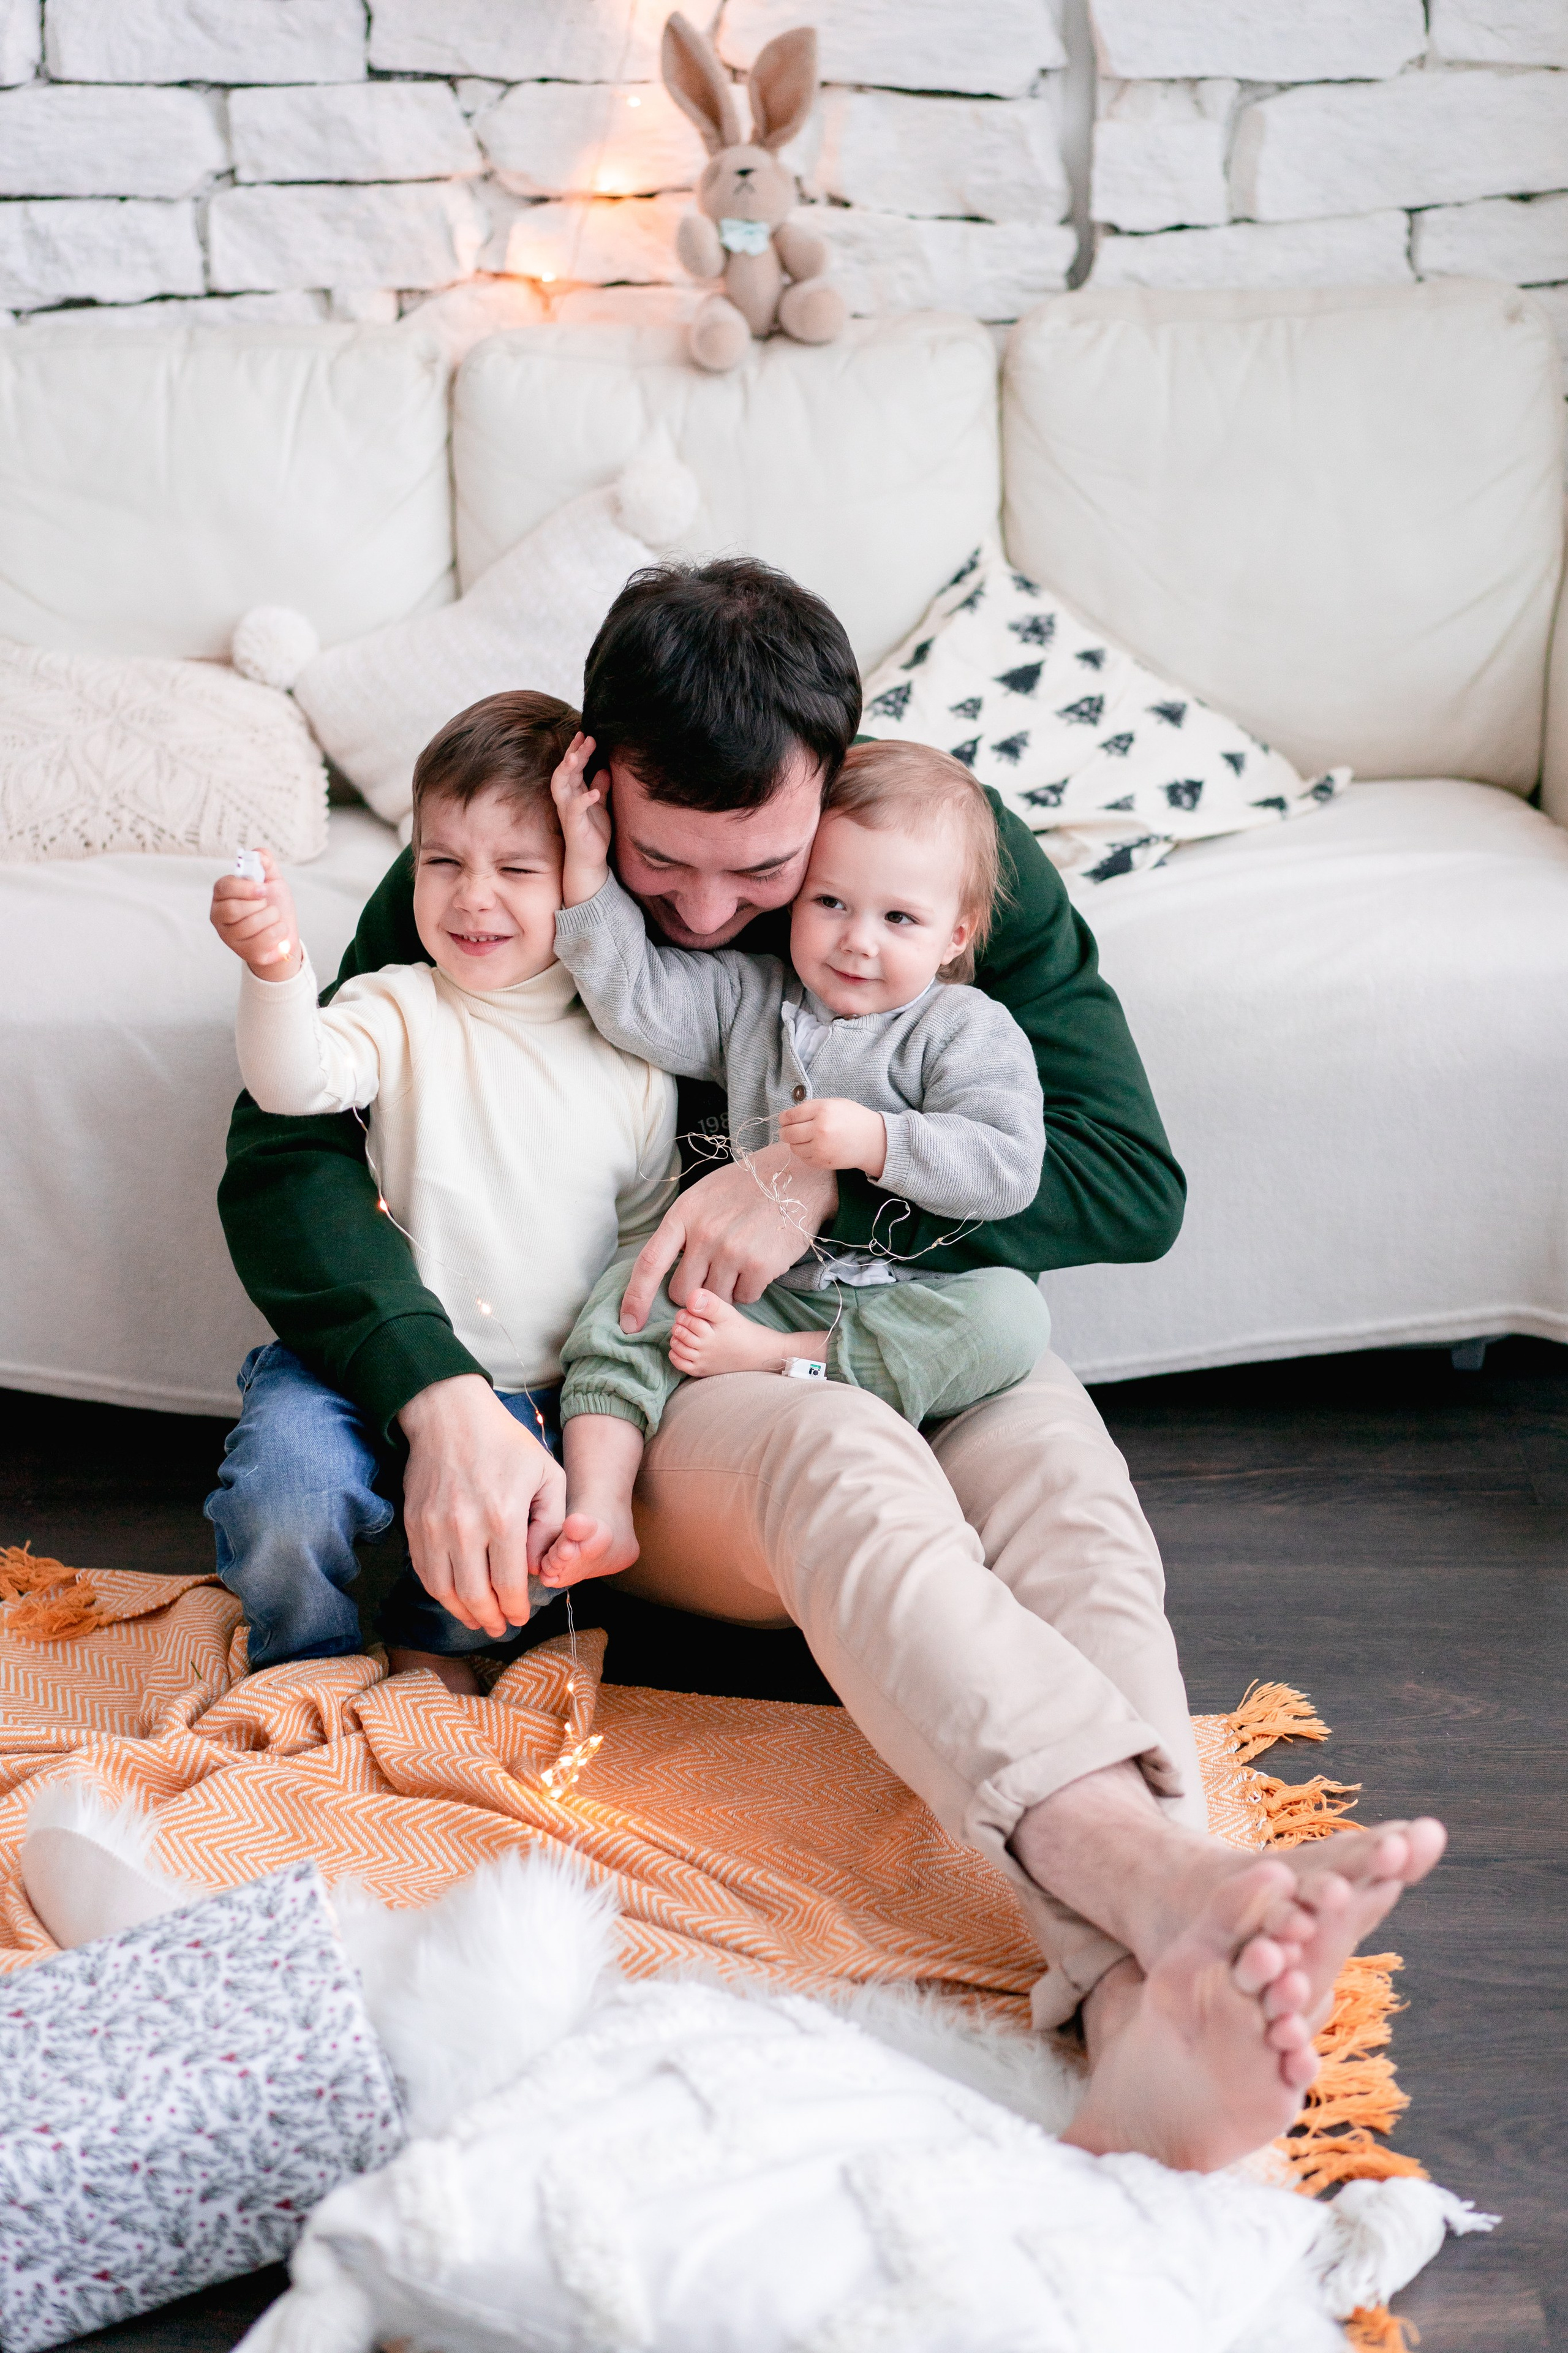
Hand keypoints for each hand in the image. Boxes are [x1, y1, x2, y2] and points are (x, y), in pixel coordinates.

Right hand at [210, 848, 302, 978]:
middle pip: (234, 909)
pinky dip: (278, 933)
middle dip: (260, 906)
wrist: (285, 934)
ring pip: (250, 925)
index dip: (245, 887)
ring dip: (272, 918)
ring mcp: (229, 937)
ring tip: (274, 918)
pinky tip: (277, 932)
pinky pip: (263, 941)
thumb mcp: (272, 881)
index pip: (223, 887)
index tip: (263, 889)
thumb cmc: (274, 906)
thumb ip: (265, 864)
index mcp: (222, 895)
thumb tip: (258, 853)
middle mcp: (219, 916)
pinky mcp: (243, 953)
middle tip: (267, 906)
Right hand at [397, 1375, 565, 1637]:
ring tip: (479, 1620)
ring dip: (463, 1613)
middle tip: (500, 1628)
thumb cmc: (506, 1443)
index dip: (516, 1608)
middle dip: (491, 1619)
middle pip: (476, 1595)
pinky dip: (440, 1593)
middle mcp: (465, 1527)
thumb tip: (538, 1566)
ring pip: (446, 1591)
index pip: (509, 1583)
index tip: (521, 1618)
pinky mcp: (414, 1525)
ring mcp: (434, 1527)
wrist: (449, 1415)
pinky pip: (424, 1572)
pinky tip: (455, 1598)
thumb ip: (551, 1524)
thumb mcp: (548, 1474)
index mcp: (504, 1515)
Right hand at [549, 732, 610, 906]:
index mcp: (574, 793)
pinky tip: (594, 792)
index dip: (578, 750)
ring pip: (562, 786)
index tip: (587, 735)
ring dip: (568, 770)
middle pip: (565, 771)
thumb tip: (605, 769)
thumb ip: (600, 787)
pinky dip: (584, 800)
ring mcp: (568, 812)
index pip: (573, 767)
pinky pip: (575, 810)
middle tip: (586, 737)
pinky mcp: (574, 826)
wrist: (590, 861)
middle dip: (573, 753)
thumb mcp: (601, 806)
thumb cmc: (593, 833)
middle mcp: (567, 799)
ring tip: (576, 756)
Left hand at [619, 1142, 837, 1328]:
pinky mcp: (759, 1265)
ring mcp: (732, 1250)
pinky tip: (759, 1264)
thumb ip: (682, 1228)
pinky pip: (745, 1297)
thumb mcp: (704, 1195)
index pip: (649, 1263)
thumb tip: (661, 1266)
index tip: (629, 1324)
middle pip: (682, 1292)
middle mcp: (704, 1233)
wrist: (797, 1176)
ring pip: (714, 1299)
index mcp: (683, 1214)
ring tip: (741, 1262)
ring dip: (725, 1291)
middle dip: (693, 1293)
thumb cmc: (746, 1188)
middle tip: (713, 1274)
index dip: (635, 1298)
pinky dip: (750, 1289)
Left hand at [778, 1096, 886, 1179]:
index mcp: (822, 1110)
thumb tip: (788, 1117)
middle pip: (787, 1133)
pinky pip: (803, 1158)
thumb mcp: (833, 1103)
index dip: (784, 1118)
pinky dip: (805, 1153)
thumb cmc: (853, 1119)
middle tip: (790, 1131)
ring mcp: (821, 1148)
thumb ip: (811, 1108)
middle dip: (785, 1132)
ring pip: (793, 1147)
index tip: (785, 1120)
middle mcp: (820, 1129)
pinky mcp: (822, 1162)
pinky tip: (815, 1147)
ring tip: (807, 1138)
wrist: (872, 1140)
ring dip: (796, 1143)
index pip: (790, 1116)